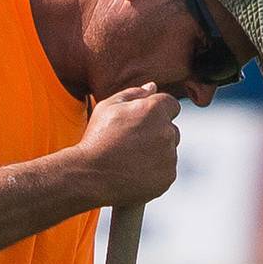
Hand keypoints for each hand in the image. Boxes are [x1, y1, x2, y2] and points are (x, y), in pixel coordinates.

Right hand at [75, 86, 178, 206]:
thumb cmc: (97, 138)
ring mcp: (169, 156)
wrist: (90, 175)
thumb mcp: (108, 107)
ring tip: (131, 159)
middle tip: (132, 143)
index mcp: (155, 109)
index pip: (171, 105)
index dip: (158, 112)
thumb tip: (152, 87)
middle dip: (158, 133)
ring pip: (169, 151)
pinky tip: (135, 172)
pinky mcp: (167, 177)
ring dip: (157, 153)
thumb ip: (133, 93)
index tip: (143, 122)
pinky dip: (156, 172)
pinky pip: (167, 171)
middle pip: (172, 129)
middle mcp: (167, 131)